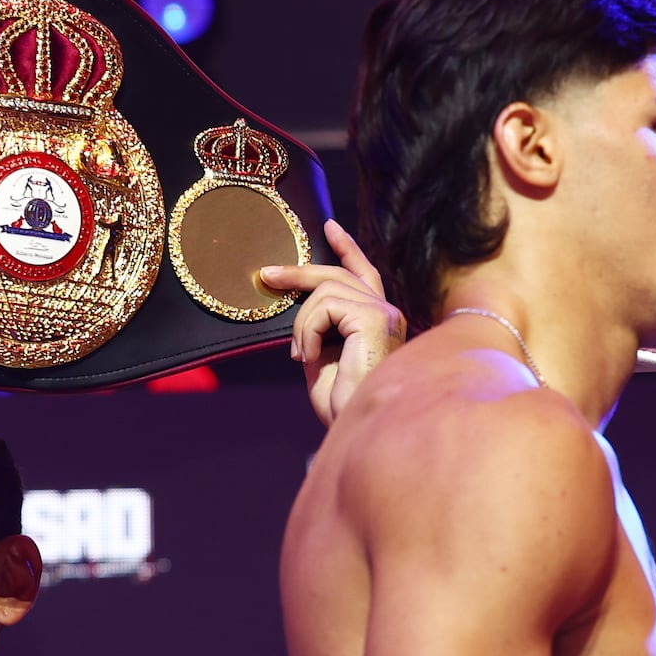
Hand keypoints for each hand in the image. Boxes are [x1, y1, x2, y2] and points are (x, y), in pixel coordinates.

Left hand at [260, 219, 404, 426]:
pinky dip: (307, 329)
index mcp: (378, 322)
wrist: (359, 428)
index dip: (347, 248)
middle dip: (299, 273)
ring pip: (326, 292)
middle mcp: (388, 313)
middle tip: (267, 275)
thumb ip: (315, 327)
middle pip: (338, 275)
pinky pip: (325, 306)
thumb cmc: (342, 404)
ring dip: (301, 322)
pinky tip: (309, 355)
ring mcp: (385, 313)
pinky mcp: (376, 319)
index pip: (363, 274)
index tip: (329, 227)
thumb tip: (292, 303)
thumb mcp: (321, 357)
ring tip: (301, 354)